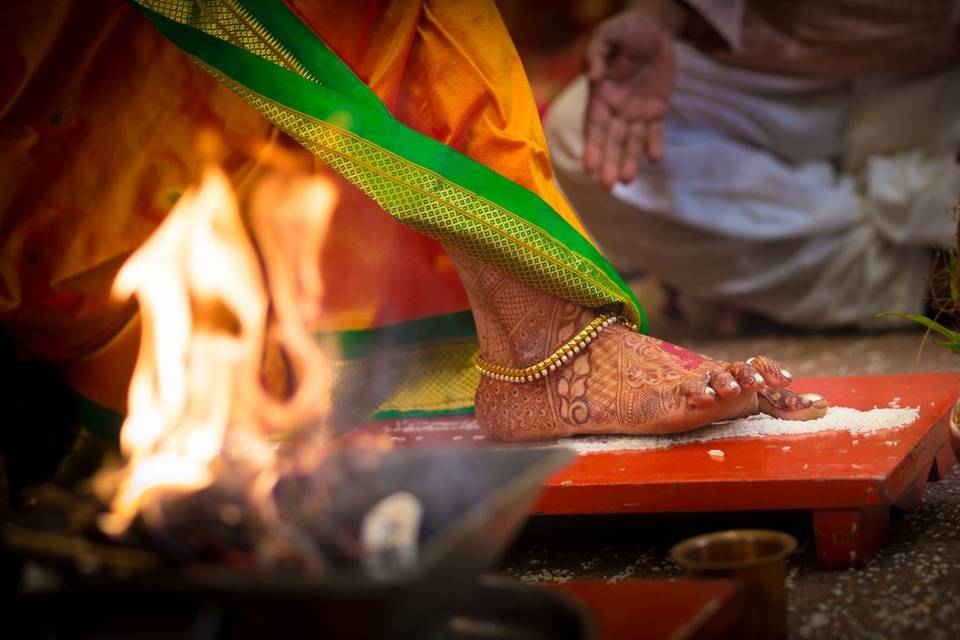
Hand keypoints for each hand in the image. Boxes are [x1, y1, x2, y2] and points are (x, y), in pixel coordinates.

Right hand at [583, 9, 676, 188]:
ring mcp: (636, 112)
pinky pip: (655, 132)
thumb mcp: (607, 35)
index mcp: (600, 96)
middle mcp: (615, 109)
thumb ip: (596, 54)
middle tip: (607, 185)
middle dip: (608, 163)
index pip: (594, 126)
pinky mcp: (656, 110)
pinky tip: (655, 159)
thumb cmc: (626, 30)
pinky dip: (654, 145)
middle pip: (611, 141)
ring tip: (627, 180)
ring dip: (628, 161)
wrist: (655, 28)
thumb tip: (594, 78)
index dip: (592, 147)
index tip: (590, 167)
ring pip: (631, 142)